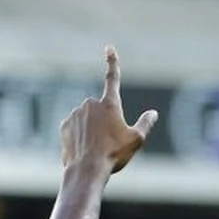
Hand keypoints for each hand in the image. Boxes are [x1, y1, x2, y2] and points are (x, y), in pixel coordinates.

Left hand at [60, 46, 158, 174]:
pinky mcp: (65, 125)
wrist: (87, 170)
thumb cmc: (114, 155)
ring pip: (87, 119)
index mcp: (110, 104)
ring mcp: (75, 114)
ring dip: (92, 130)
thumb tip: (153, 113)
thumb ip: (145, 124)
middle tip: (110, 142)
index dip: (112, 62)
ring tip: (97, 149)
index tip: (109, 48)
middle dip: (105, 121)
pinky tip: (84, 150)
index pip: (112, 78)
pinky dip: (80, 136)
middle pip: (101, 109)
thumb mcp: (136, 140)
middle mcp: (90, 104)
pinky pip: (75, 128)